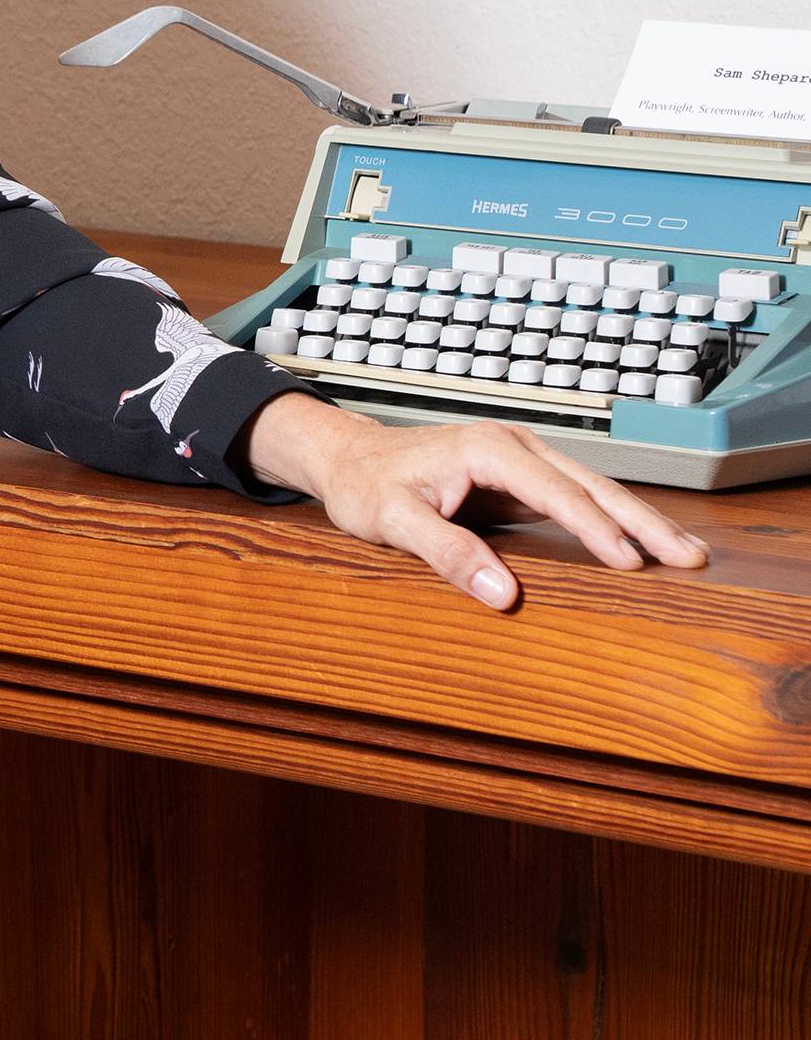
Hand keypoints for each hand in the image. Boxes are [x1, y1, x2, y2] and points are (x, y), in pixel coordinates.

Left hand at [242, 389, 710, 607]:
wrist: (348, 458)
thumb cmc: (365, 485)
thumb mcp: (392, 521)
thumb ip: (446, 552)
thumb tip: (501, 593)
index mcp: (487, 449)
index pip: (556, 492)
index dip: (596, 528)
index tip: (632, 562)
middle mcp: (513, 446)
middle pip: (591, 484)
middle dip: (644, 521)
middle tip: (691, 557)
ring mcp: (521, 459)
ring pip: (592, 489)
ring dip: (639, 521)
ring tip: (686, 553)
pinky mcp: (520, 478)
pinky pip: (575, 500)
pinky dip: (612, 521)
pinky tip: (640, 546)